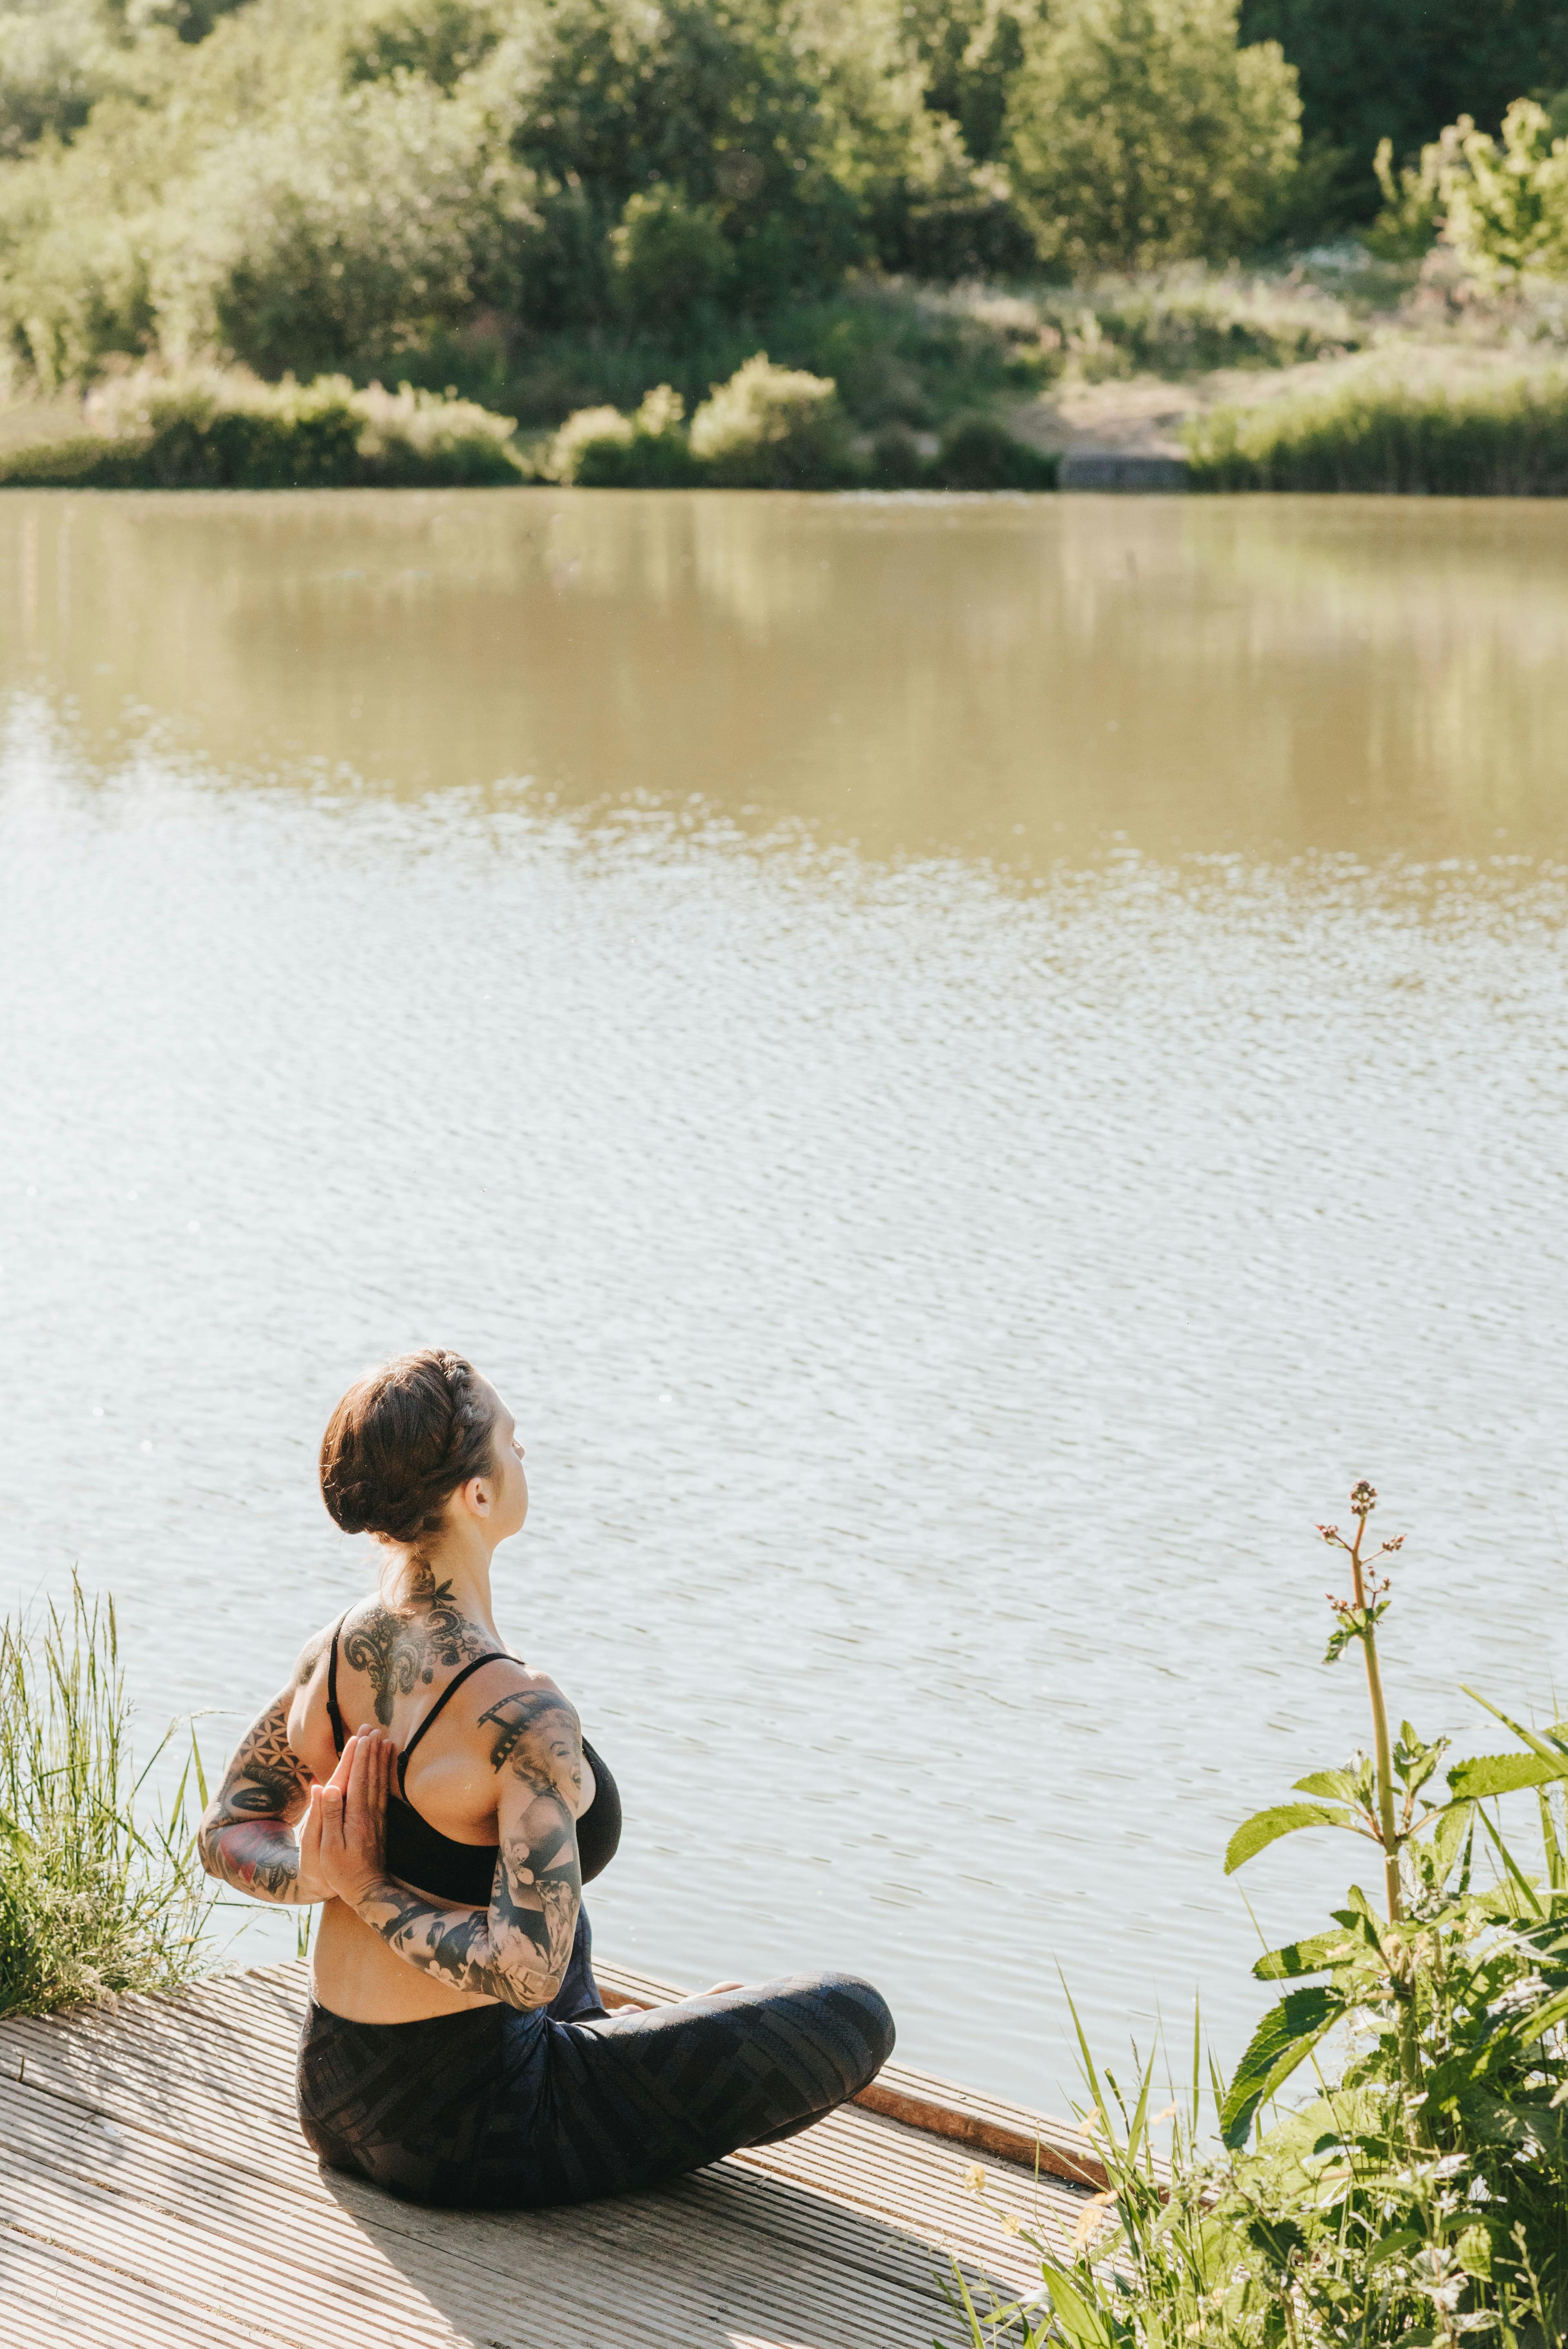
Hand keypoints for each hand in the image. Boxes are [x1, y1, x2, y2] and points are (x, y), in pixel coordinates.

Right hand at [309, 1730, 393, 1909]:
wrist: (368, 1891)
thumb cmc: (342, 1872)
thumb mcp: (329, 1847)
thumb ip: (328, 1816)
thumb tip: (324, 1787)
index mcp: (355, 1816)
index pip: (357, 1780)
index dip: (359, 1757)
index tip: (360, 1736)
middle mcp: (369, 1813)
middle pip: (371, 1776)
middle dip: (371, 1751)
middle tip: (372, 1728)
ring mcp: (377, 1818)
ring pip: (381, 1782)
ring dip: (381, 1760)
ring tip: (384, 1739)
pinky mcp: (381, 1823)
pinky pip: (385, 1792)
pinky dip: (386, 1775)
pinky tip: (388, 1766)